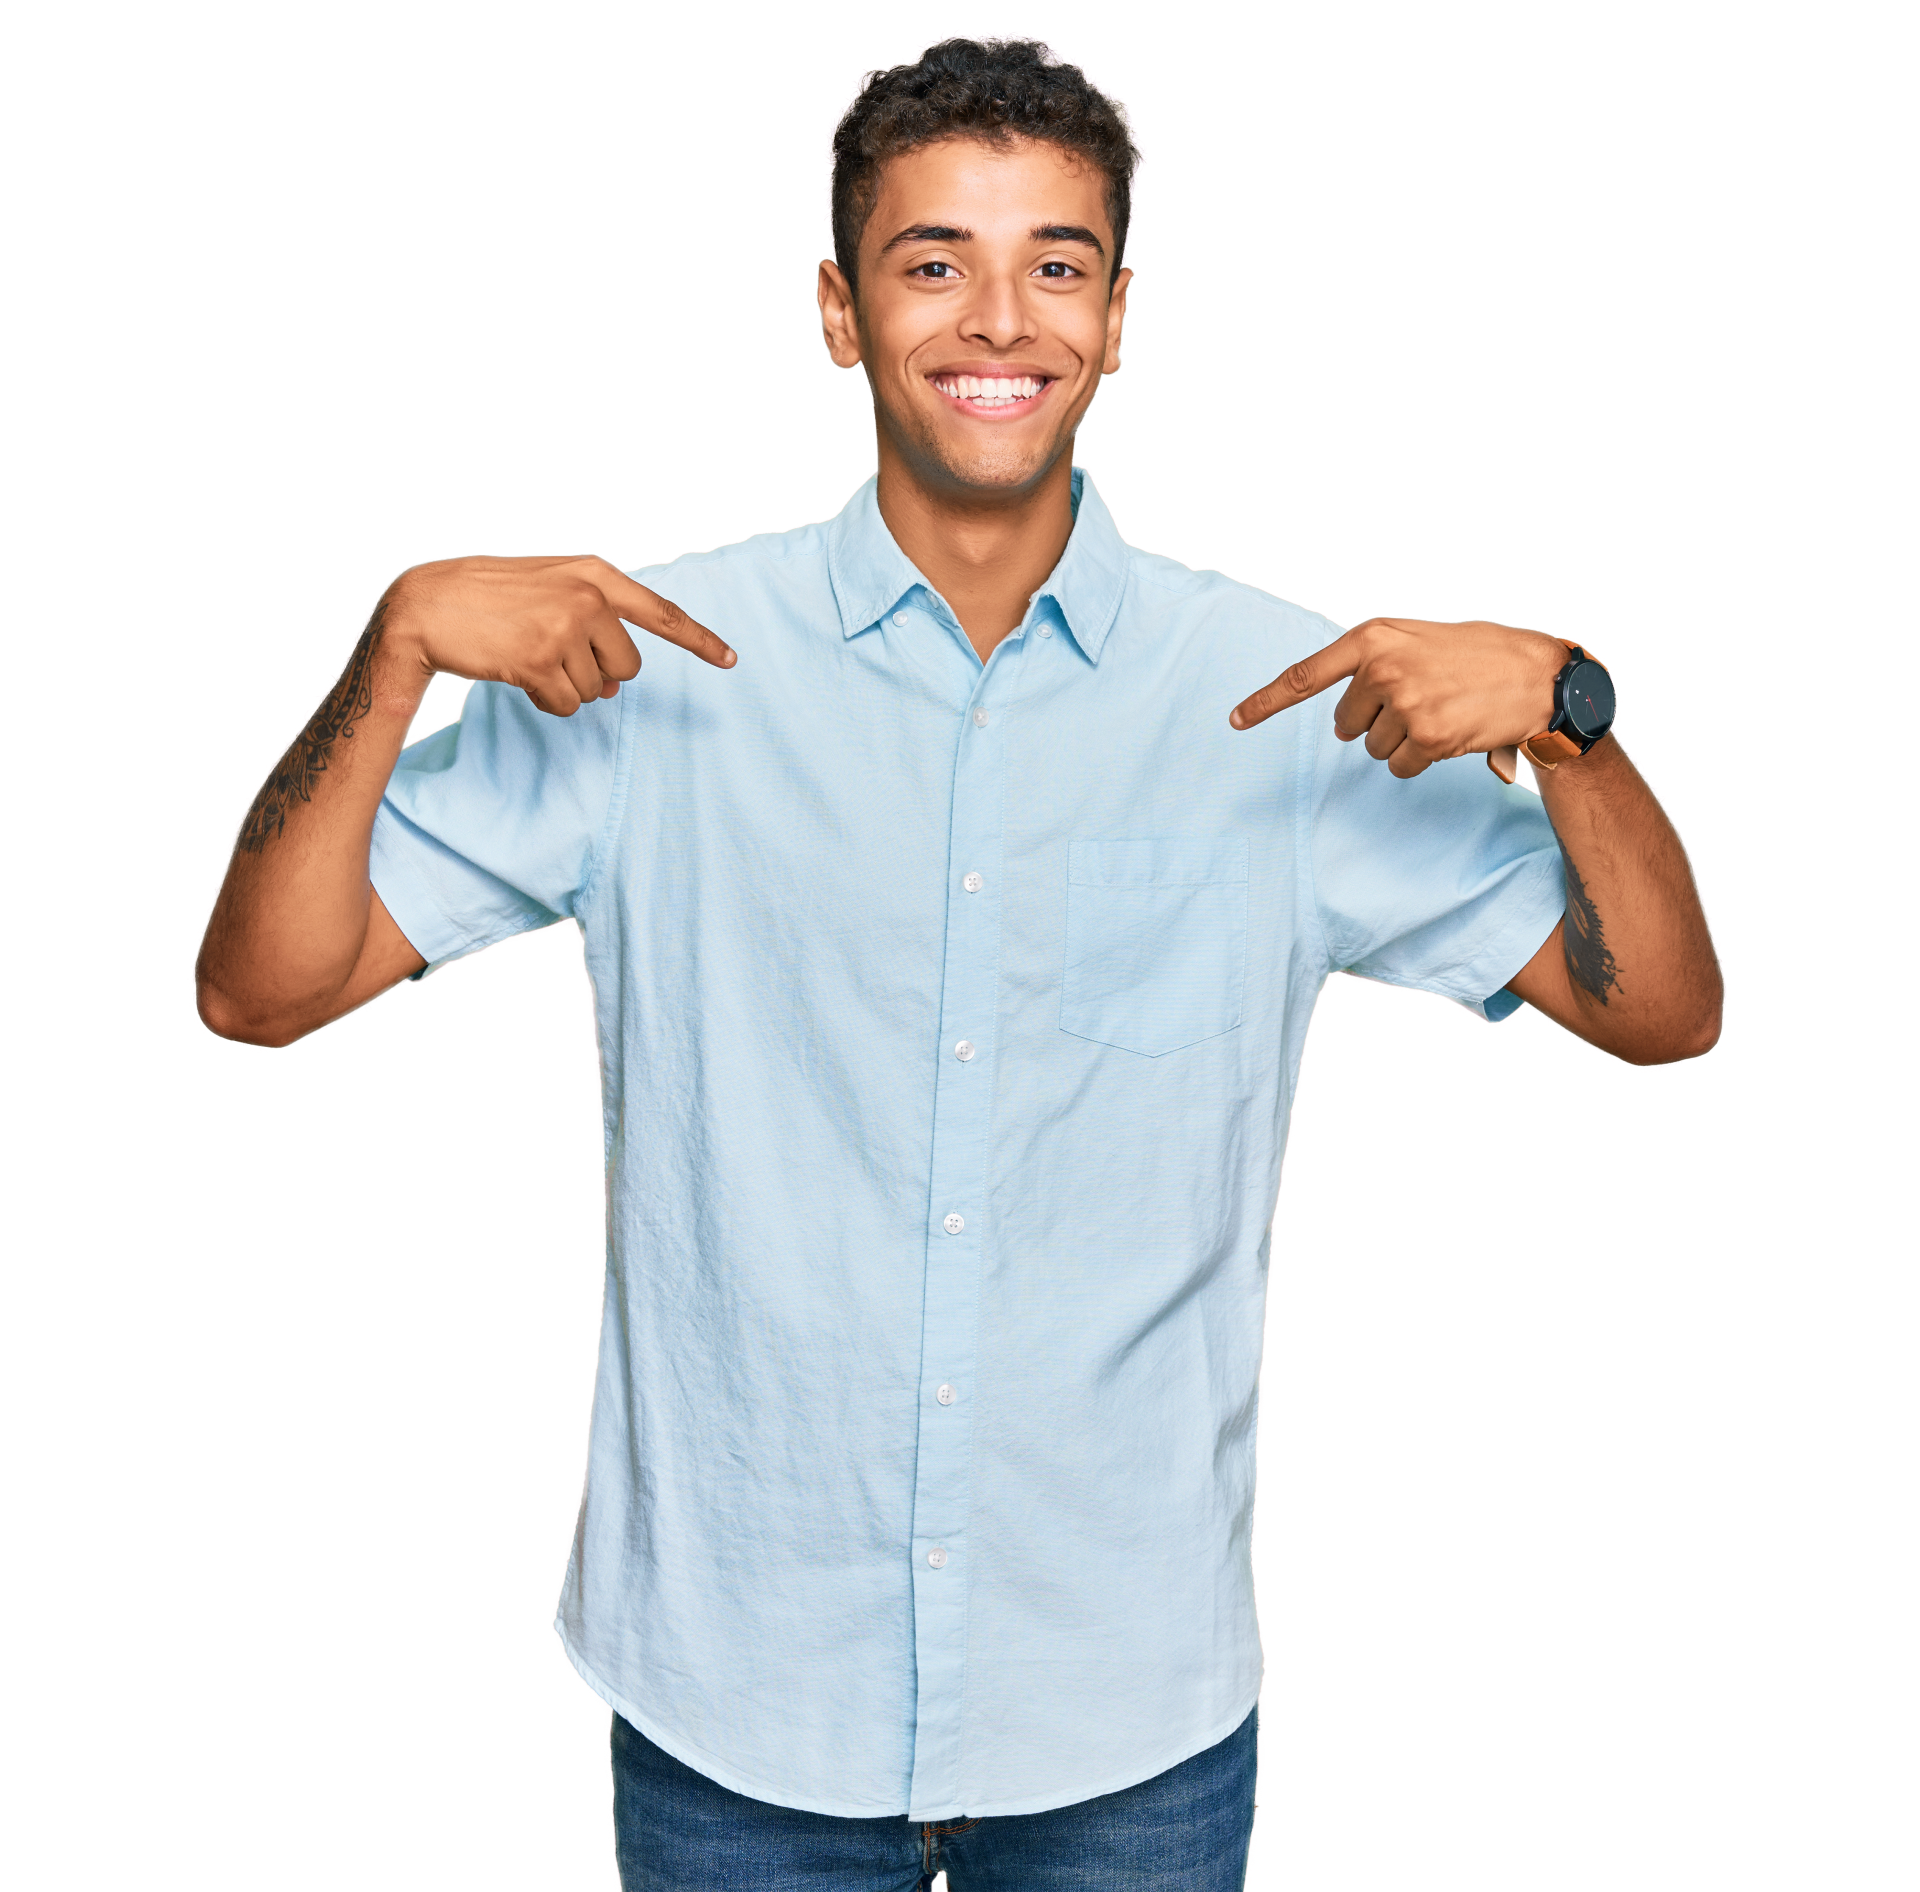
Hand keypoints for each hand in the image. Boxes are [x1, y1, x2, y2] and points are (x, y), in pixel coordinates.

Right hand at [385, 553, 735, 715]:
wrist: (427, 604)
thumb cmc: (491, 599)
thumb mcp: (550, 591)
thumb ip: (595, 626)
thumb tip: (620, 685)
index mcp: (595, 574)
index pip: (662, 612)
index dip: (700, 640)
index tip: (731, 660)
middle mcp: (588, 598)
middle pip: (628, 666)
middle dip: (598, 672)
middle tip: (552, 652)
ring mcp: (565, 628)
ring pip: (597, 690)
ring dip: (565, 686)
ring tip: (527, 656)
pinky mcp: (541, 661)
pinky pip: (568, 705)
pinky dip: (548, 701)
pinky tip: (519, 675)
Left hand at [1228, 615, 1571, 777]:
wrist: (1538, 675)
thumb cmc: (1478, 655)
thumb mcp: (1419, 639)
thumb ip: (1376, 661)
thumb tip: (1342, 717)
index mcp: (1374, 638)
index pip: (1305, 676)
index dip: (1266, 702)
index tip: (1235, 719)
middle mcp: (1382, 669)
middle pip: (1346, 723)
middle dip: (1375, 721)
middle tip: (1420, 701)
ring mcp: (1403, 705)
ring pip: (1373, 748)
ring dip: (1401, 740)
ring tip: (1442, 712)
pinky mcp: (1425, 738)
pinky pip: (1399, 766)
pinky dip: (1418, 760)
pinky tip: (1449, 734)